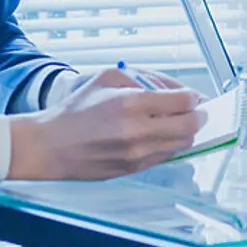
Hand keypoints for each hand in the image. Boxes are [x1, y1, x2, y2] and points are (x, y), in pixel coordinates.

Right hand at [9, 69, 203, 180]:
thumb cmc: (76, 109)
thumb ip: (147, 78)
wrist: (49, 146)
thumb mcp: (109, 77)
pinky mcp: (133, 169)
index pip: (184, 102)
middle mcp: (137, 132)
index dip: (194, 97)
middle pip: (190, 126)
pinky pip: (165, 156)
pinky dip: (170, 144)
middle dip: (198, 116)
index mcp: (131, 103)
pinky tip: (160, 134)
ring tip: (176, 121)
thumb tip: (178, 89)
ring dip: (185, 131)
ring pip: (181, 144)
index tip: (193, 96)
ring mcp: (136, 154)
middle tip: (195, 110)